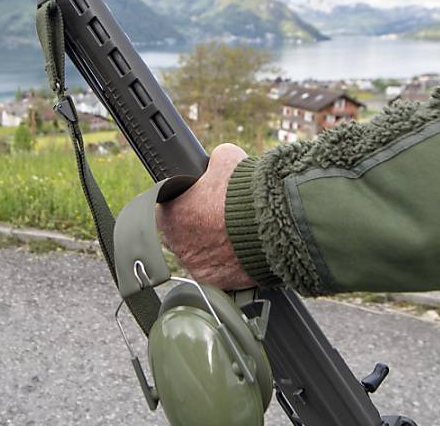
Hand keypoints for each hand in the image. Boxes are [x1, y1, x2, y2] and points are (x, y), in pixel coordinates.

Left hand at [156, 143, 255, 289]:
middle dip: (194, 227)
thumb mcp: (226, 157)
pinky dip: (224, 265)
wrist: (273, 223)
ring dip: (208, 248)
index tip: (198, 201)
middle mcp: (175, 243)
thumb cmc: (244, 189)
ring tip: (232, 236)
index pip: (166, 208)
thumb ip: (212, 162)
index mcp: (170, 212)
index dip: (183, 203)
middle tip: (217, 218)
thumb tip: (214, 162)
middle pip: (178, 234)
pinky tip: (239, 253)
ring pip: (196, 255)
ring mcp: (194, 265)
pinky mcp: (214, 282)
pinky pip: (215, 273)